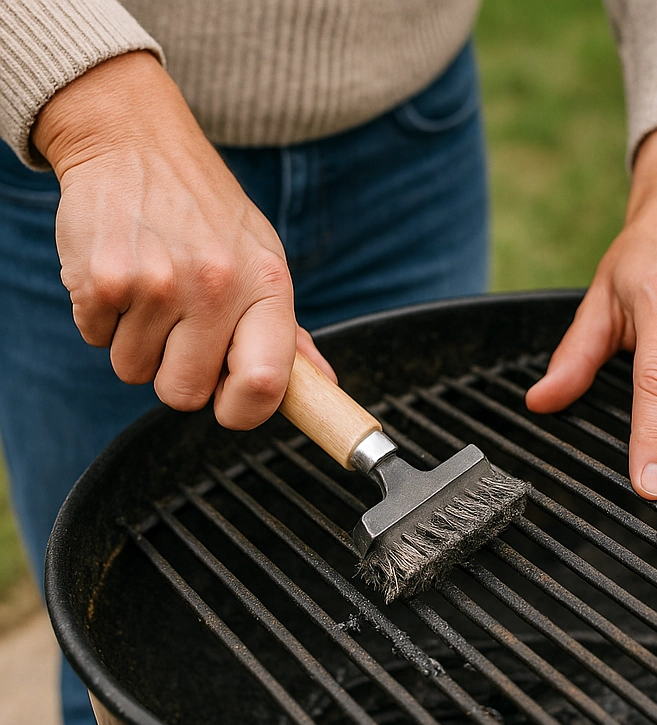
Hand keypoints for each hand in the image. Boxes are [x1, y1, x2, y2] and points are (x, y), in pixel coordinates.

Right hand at [32, 51, 334, 429]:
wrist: (135, 140)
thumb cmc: (206, 213)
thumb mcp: (262, 261)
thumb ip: (287, 332)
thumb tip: (322, 384)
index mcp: (268, 287)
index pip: (265, 385)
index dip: (242, 411)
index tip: (228, 400)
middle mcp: (218, 286)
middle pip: (184, 396)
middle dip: (175, 374)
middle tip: (177, 327)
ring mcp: (158, 283)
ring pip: (133, 371)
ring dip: (135, 342)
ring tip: (150, 290)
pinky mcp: (103, 278)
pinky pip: (95, 339)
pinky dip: (101, 317)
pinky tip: (121, 274)